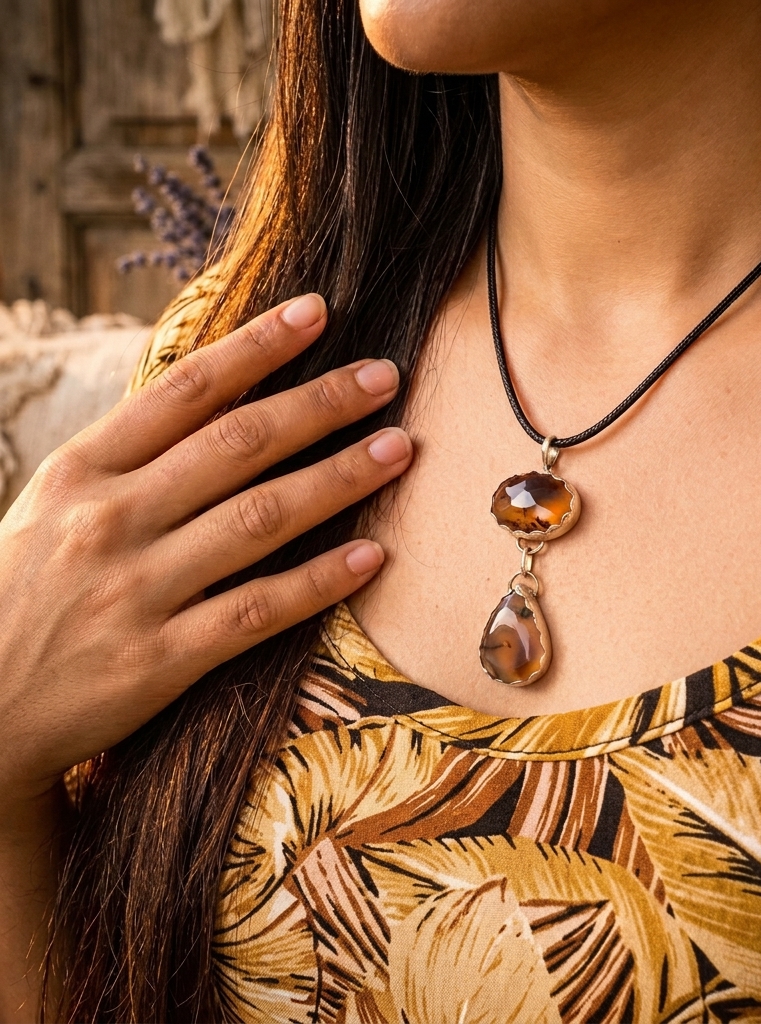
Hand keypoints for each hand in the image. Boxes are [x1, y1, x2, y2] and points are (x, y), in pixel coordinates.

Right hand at [0, 293, 410, 809]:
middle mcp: (110, 520)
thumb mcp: (56, 501)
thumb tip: (220, 392)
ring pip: (259, 520)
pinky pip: (257, 612)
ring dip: (338, 479)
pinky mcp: (160, 660)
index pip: (183, 390)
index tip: (317, 313)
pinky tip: (372, 557)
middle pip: (237, 445)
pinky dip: (318, 582)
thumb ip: (132, 453)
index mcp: (81, 470)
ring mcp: (136, 591)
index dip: (256, 346)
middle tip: (385, 377)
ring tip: (398, 450)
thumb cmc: (23, 589)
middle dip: (319, 405)